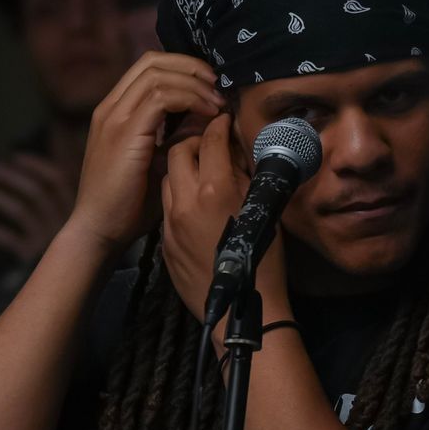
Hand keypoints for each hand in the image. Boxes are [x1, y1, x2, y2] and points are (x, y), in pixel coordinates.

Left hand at [0, 153, 75, 261]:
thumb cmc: (73, 251)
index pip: (57, 180)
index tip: (14, 156)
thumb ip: (60, 192)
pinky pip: (11, 240)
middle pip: (35, 192)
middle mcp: (65, 223)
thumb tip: (51, 152)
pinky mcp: (35, 259)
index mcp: (76, 209)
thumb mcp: (73, 219)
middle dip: (9, 176)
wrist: (73, 290)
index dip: (35, 166)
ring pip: (20, 212)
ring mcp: (50, 241)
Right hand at [64, 52, 225, 257]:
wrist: (99, 230)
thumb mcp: (159, 161)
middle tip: (220, 85)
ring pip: (158, 74)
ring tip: (218, 101)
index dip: (184, 68)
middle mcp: (111, 107)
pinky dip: (190, 99)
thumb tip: (208, 118)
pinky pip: (161, 97)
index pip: (149, 66)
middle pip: (153, 61)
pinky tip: (209, 114)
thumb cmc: (129, 203)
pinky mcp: (124, 132)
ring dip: (195, 83)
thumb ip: (176, 136)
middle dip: (192, 67)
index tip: (212, 85)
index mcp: (116, 111)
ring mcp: (114, 117)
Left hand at [160, 112, 290, 330]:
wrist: (240, 310)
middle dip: (194, 140)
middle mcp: (187, 201)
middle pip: (179, 150)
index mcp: (216, 189)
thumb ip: (248, 176)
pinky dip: (178, 196)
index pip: (211, 139)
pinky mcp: (164, 241)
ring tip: (200, 172)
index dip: (219, 124)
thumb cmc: (263, 262)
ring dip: (182, 168)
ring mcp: (171, 222)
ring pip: (168, 177)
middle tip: (209, 142)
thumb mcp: (263, 210)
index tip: (223, 119)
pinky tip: (194, 204)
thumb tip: (238, 151)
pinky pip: (166, 207)